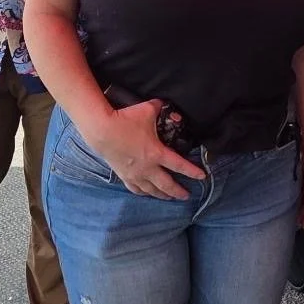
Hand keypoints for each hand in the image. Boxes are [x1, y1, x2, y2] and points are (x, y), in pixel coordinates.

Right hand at [86, 101, 206, 199]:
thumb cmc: (125, 120)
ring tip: (170, 197)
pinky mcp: (123, 175)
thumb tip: (166, 105)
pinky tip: (147, 193)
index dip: (192, 172)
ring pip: (152, 190)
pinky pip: (136, 189)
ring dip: (163, 195)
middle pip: (167, 185)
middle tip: (187, 196)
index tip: (202, 176)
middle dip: (178, 191)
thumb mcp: (148, 110)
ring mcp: (135, 174)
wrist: (101, 130)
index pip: (179, 165)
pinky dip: (144, 192)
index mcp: (157, 153)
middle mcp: (147, 168)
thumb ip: (161, 108)